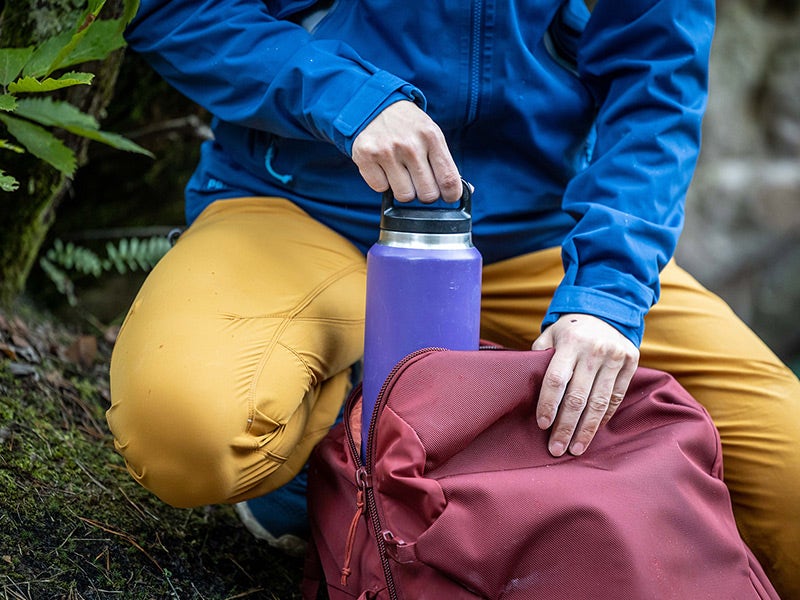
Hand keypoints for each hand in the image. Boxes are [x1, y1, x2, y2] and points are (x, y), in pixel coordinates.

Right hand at [351, 100, 461, 202]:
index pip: (448, 179)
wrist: (374, 104)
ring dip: (404, 189)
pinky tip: (383, 167)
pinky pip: (381, 189)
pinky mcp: (366, 157)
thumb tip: (460, 190)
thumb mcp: (431, 134)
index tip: (448, 196)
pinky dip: (383, 183)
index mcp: (431, 137)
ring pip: (404, 196)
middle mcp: (409, 145)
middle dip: (425, 192)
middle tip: (420, 181)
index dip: (451, 195)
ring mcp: (386, 152)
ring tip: (401, 173)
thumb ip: (443, 161)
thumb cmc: (407, 125)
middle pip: (427, 194)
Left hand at [532, 313, 639, 456]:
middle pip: (578, 397)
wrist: (606, 310)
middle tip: (556, 449)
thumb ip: (540, 358)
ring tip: (575, 449)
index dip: (548, 404)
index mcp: (570, 342)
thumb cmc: (569, 330)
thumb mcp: (550, 335)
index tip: (542, 425)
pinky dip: (604, 416)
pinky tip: (593, 430)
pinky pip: (616, 397)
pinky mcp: (631, 362)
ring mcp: (615, 357)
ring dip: (587, 429)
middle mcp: (594, 350)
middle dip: (566, 426)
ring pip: (599, 402)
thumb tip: (527, 390)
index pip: (556, 379)